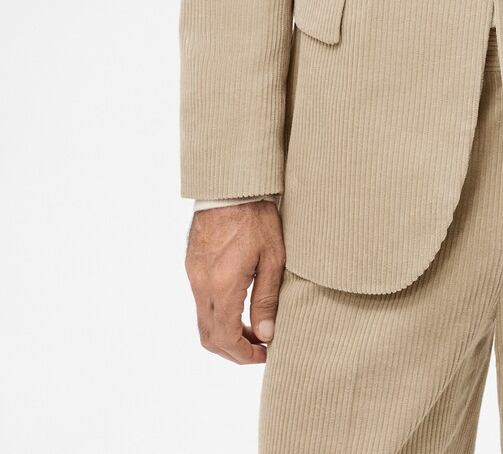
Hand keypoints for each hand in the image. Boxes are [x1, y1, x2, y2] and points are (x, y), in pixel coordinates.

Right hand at [184, 200, 284, 363]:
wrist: (231, 185)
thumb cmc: (257, 217)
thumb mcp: (272, 257)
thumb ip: (267, 300)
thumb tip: (265, 335)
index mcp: (222, 285)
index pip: (225, 338)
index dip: (243, 355)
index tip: (263, 354)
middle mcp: (202, 284)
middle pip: (209, 337)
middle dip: (233, 351)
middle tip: (258, 348)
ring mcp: (194, 275)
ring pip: (203, 321)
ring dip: (225, 334)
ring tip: (252, 329)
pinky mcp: (192, 265)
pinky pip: (200, 302)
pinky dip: (217, 315)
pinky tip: (239, 306)